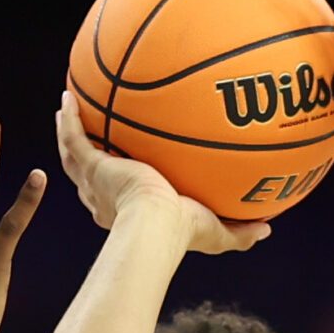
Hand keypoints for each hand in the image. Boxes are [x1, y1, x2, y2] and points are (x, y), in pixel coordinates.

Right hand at [54, 89, 269, 255]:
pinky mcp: (92, 165)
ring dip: (68, 131)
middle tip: (87, 134)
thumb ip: (240, 231)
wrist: (155, 226)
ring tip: (65, 109)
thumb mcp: (217, 233)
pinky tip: (67, 98)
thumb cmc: (182, 234)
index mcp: (125, 211)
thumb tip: (268, 228)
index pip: (116, 195)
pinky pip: (74, 137)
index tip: (120, 167)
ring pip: (73, 153)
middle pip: (88, 173)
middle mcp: (104, 197)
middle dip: (85, 154)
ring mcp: (95, 180)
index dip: (113, 181)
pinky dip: (69, 118)